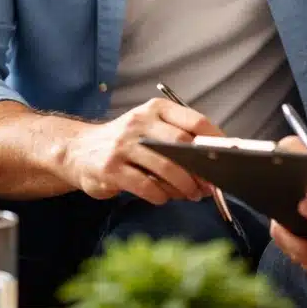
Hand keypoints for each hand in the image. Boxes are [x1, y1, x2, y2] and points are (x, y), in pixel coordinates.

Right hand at [61, 98, 222, 204]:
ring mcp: (123, 145)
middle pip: (181, 144)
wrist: (77, 151)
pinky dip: (159, 195)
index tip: (229, 156)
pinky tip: (163, 198)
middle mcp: (139, 122)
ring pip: (165, 166)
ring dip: (183, 185)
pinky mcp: (110, 168)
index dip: (215, 139)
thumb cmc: (126, 142)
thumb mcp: (150, 128)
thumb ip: (178, 138)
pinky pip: (144, 185)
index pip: (195, 120)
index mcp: (155, 109)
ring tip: (191, 194)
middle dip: (200, 168)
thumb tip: (213, 160)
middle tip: (209, 185)